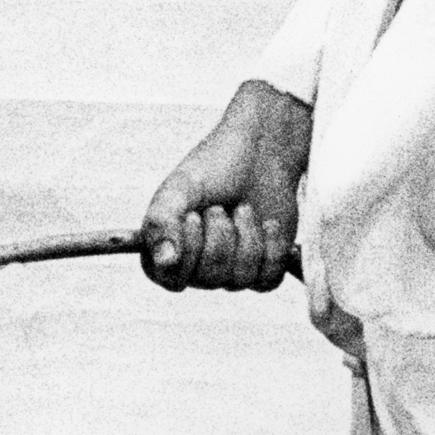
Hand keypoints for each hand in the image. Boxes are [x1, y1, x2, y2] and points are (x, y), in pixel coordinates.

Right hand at [139, 80, 312, 292]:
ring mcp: (230, 272)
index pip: (171, 279)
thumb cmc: (213, 168)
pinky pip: (268, 278)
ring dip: (246, 237)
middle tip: (219, 207)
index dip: (187, 252)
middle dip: (220, 237)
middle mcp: (196, 268)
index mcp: (166, 250)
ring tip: (244, 208)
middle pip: (209, 279)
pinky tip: (269, 223)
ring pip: (240, 279)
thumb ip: (163, 221)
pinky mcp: (262, 270)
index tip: (193, 217)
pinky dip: (271, 247)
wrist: (260, 154)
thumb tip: (164, 262)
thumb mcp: (181, 188)